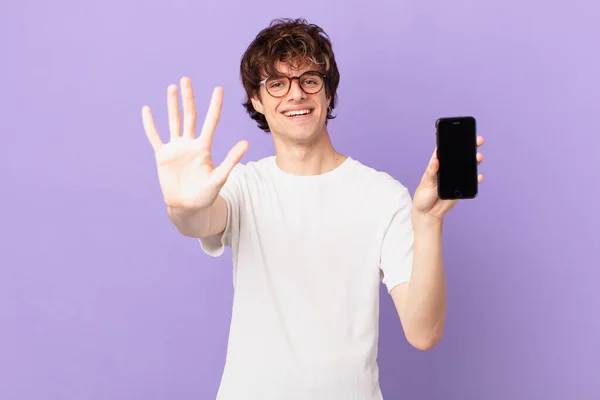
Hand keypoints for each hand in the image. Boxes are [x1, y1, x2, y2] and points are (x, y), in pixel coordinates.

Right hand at [142, 77, 248, 209]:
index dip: (214, 105)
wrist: (187, 207)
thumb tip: (246, 143)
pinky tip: (147, 110)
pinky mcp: (163, 156)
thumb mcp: (220, 177)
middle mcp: (190, 144)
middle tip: (186, 79)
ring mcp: (176, 148)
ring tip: (172, 88)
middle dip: (188, 98)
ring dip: (171, 105)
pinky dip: (150, 125)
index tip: (218, 89)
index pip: (210, 121)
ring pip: (173, 122)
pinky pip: (155, 137)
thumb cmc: (206, 195)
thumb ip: (231, 160)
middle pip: (189, 116)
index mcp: (204, 148)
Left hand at [412, 136, 484, 220]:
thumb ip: (432, 172)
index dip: (452, 139)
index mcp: (437, 164)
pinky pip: (470, 181)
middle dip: (470, 146)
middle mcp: (448, 168)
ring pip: (467, 166)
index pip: (445, 149)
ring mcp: (456, 177)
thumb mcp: (426, 182)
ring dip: (475, 160)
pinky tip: (479, 176)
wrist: (429, 212)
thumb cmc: (424, 195)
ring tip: (479, 157)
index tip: (460, 132)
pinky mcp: (461, 186)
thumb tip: (435, 160)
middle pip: (460, 155)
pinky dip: (476, 178)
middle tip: (478, 140)